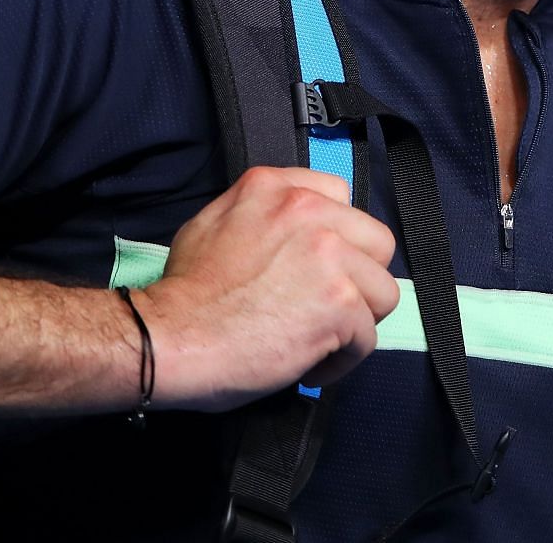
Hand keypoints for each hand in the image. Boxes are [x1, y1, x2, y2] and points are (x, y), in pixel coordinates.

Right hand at [137, 166, 399, 410]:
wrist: (169, 337)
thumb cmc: (184, 293)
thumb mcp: (213, 222)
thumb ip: (263, 213)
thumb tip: (295, 231)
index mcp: (277, 188)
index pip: (341, 197)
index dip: (338, 238)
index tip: (321, 267)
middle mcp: (309, 211)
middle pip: (376, 243)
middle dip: (358, 279)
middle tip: (327, 307)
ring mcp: (329, 255)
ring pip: (383, 291)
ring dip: (356, 321)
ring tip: (321, 339)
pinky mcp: (340, 302)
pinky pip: (368, 336)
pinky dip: (343, 359)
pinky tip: (311, 364)